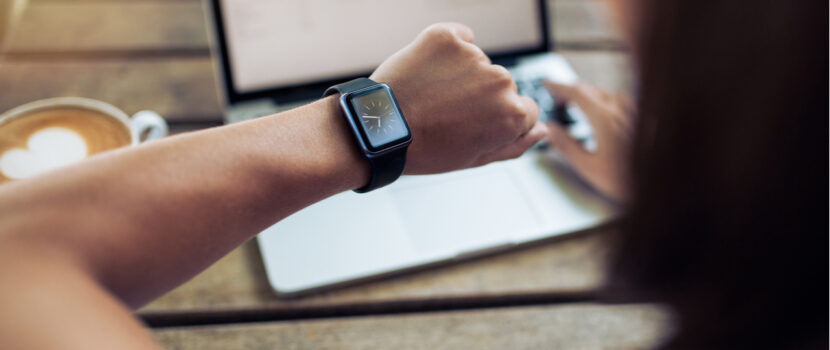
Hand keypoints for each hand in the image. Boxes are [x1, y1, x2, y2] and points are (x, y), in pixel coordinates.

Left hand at [370, 23, 547, 174]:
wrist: (378, 128)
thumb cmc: (424, 149)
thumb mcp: (474, 159)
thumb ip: (515, 145)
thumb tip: (541, 131)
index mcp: (512, 114)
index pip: (525, 110)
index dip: (498, 120)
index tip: (473, 124)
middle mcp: (499, 82)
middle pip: (502, 85)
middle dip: (481, 97)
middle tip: (446, 113)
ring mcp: (474, 56)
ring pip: (479, 63)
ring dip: (462, 75)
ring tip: (432, 95)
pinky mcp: (447, 37)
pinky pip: (460, 37)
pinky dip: (448, 49)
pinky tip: (429, 71)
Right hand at [544, 81, 633, 201]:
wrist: (661, 184)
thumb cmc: (628, 180)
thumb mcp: (589, 167)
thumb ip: (567, 146)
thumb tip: (551, 130)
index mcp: (604, 119)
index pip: (576, 93)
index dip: (559, 86)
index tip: (548, 84)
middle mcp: (621, 110)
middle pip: (591, 89)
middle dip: (572, 91)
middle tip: (559, 99)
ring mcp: (634, 113)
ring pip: (607, 93)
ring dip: (589, 95)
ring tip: (579, 106)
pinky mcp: (644, 119)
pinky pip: (621, 101)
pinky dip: (605, 102)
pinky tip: (606, 113)